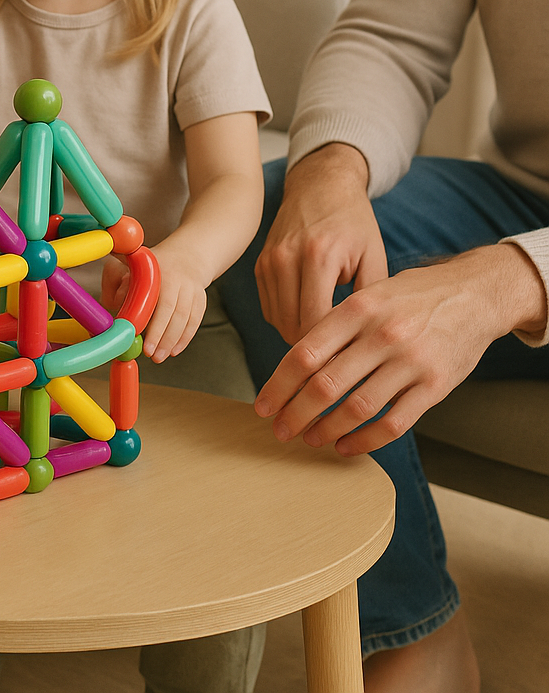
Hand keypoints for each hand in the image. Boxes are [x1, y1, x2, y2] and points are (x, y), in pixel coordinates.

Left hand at [103, 246, 205, 362]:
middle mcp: (177, 278)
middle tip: (148, 353)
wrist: (186, 256)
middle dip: (160, 334)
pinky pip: (195, 321)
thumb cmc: (148, 266)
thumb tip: (114, 305)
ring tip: (158, 357)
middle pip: (171, 309)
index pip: (151, 293)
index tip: (134, 332)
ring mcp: (192, 289)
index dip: (144, 314)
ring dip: (171, 340)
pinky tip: (174, 351)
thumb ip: (117, 282)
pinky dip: (185, 338)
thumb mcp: (128, 264)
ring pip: (185, 318)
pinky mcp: (201, 299)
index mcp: (157, 268)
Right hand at [255, 143, 386, 343]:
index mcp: (318, 256)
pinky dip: (286, 319)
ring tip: (325, 337)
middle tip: (338, 355)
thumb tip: (366, 342)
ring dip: (299, 334)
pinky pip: (269, 308)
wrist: (320, 186)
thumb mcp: (373, 255)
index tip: (349, 359)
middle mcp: (286, 259)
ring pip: (277, 321)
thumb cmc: (353, 221)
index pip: (315, 322)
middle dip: (314, 346)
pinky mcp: (260, 265)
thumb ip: (371, 299)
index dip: (332, 347)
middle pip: (291, 326)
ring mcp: (269, 262)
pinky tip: (308, 316)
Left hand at [255, 244, 546, 454]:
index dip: (279, 384)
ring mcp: (411, 361)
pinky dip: (366, 440)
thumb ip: (335, 326)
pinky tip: (347, 446)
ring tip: (309, 438)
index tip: (264, 405)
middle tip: (280, 430)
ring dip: (327, 429)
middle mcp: (382, 334)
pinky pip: (394, 422)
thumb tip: (293, 364)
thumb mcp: (367, 295)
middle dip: (296, 413)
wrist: (474, 294)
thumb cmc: (409, 297)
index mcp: (357, 308)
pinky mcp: (435, 385)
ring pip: (357, 408)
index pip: (305, 353)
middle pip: (326, 385)